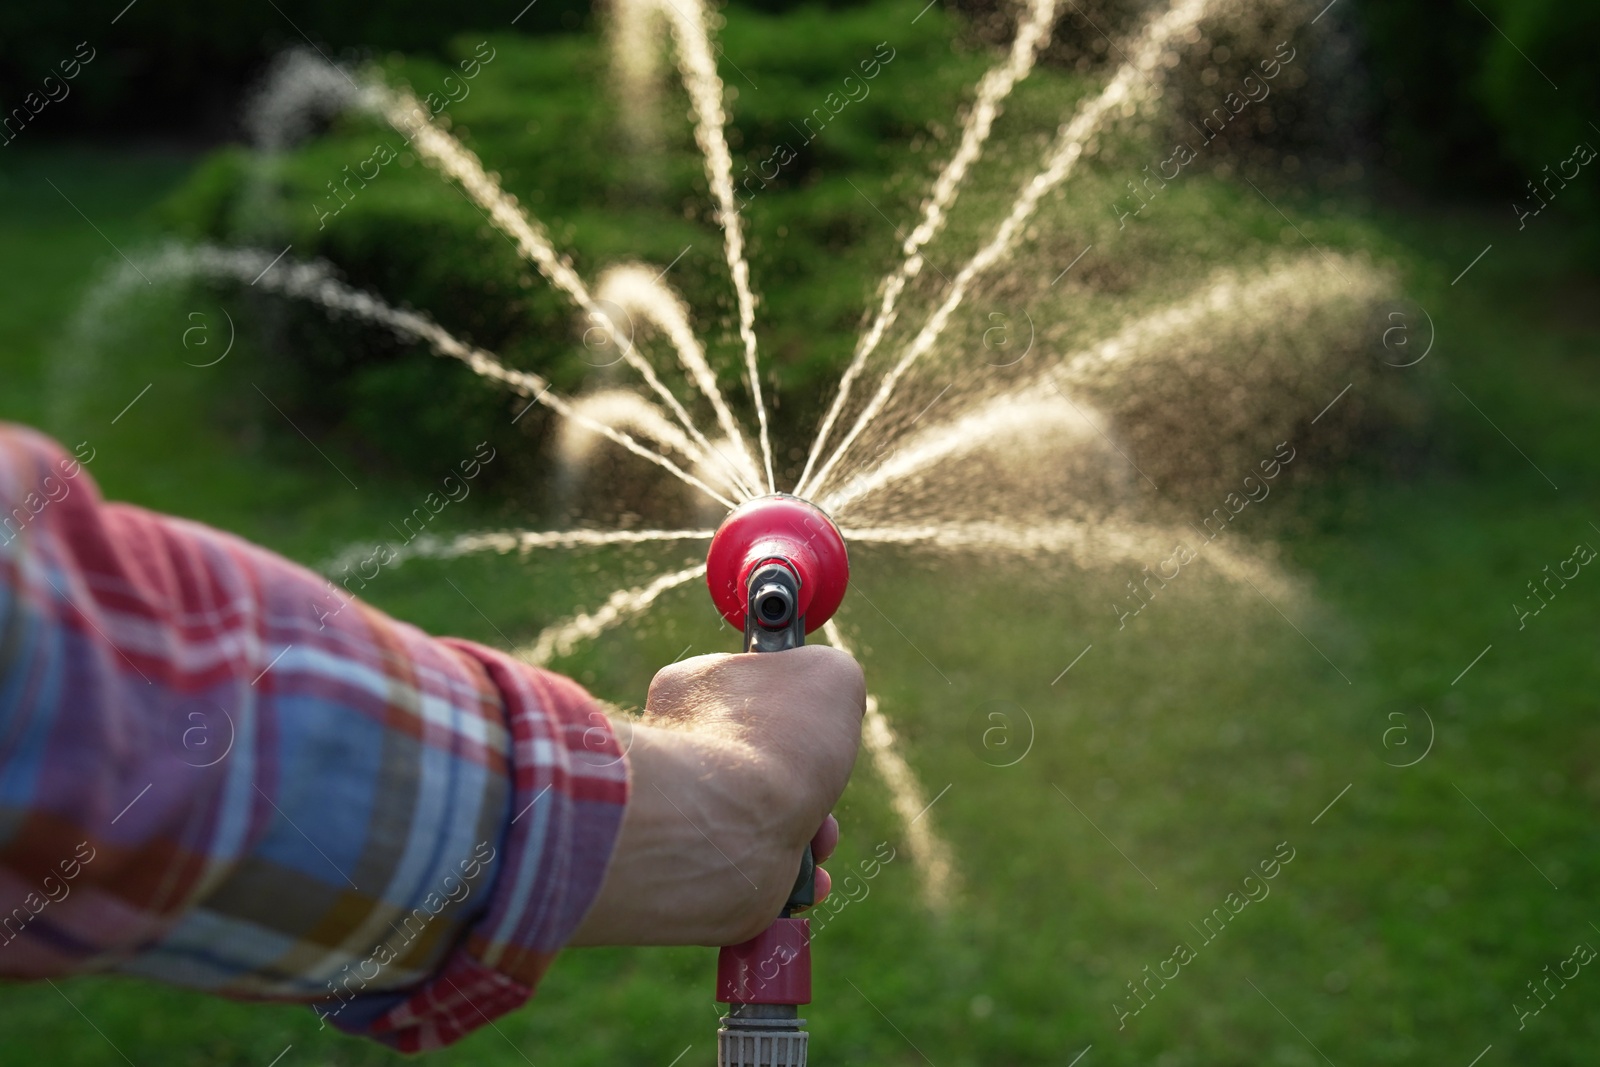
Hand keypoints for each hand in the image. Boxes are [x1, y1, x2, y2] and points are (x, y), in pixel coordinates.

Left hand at [568, 645, 863, 946]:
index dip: (794, 703)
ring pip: (767, 813)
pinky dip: (794, 871)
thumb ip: (832, 673)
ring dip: (811, 828)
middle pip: (764, 756)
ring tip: (820, 838)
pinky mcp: (700, 864)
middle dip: (812, 777)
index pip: (746, 685)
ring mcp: (687, 810)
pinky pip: (757, 862)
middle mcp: (676, 747)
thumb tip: (830, 699)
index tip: (816, 719)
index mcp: (688, 689)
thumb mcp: (829, 673)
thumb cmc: (782, 739)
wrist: (738, 826)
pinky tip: (810, 873)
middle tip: (825, 783)